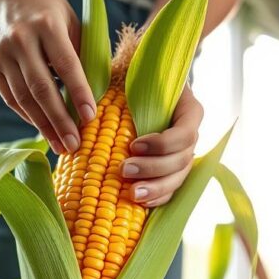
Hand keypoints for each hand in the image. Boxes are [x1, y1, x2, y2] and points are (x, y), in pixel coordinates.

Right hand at [0, 0, 96, 153]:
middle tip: (74, 145)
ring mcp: (1, 54)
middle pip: (41, 88)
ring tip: (61, 146)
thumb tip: (96, 94)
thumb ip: (81, 55)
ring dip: (44, 126)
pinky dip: (28, 117)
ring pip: (24, 98)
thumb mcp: (70, 22)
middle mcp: (20, 40)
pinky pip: (11, 99)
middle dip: (60, 121)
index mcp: (46, 25)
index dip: (79, 92)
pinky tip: (44, 130)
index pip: (66, 65)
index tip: (90, 117)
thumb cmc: (47, 10)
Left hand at [123, 86, 203, 206]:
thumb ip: (120, 90)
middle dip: (154, 169)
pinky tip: (140, 203)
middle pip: (182, 160)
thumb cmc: (132, 76)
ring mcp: (182, 154)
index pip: (185, 133)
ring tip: (132, 194)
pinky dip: (157, 198)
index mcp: (188, 111)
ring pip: (178, 178)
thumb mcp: (129, 75)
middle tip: (124, 169)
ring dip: (156, 188)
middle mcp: (189, 135)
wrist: (136, 82)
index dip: (162, 144)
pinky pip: (170, 189)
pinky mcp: (170, 170)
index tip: (133, 145)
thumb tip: (89, 115)